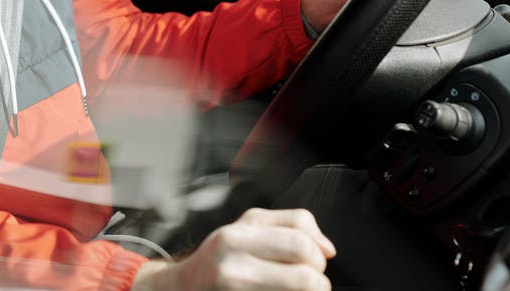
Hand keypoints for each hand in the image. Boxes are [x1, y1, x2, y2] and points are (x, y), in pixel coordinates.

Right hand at [130, 208, 334, 290]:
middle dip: (318, 283)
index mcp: (236, 236)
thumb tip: (327, 248)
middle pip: (306, 277)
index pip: (301, 243)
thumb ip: (291, 224)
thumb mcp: (247, 227)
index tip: (313, 261)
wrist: (182, 287)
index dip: (318, 255)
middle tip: (310, 283)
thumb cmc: (220, 258)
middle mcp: (232, 264)